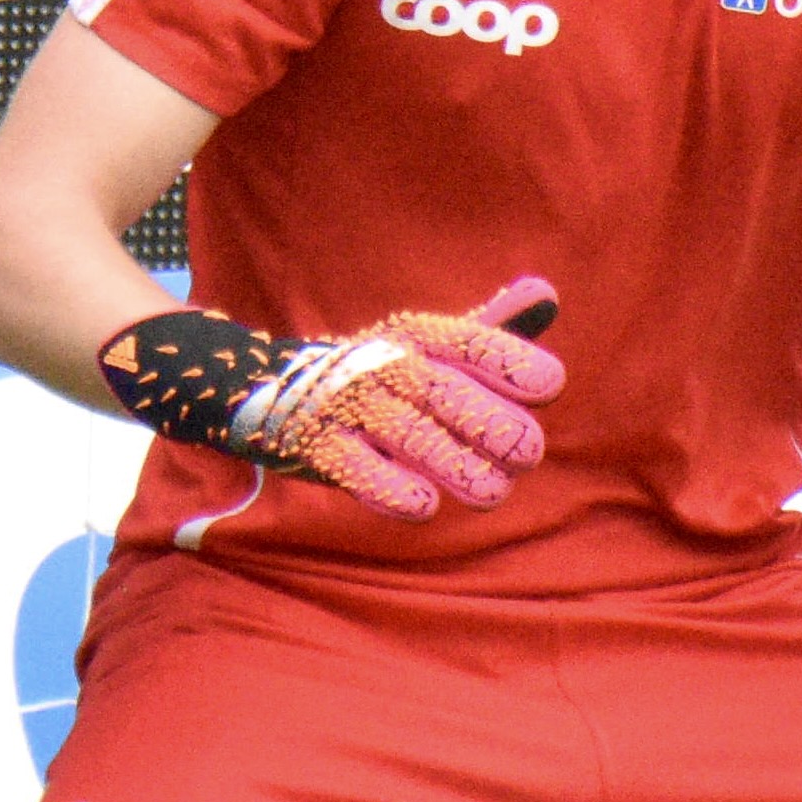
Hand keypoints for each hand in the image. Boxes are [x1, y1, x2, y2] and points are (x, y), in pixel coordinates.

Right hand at [102, 278, 565, 518]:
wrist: (252, 387)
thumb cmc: (365, 374)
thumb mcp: (422, 347)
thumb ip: (486, 330)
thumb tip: (548, 296)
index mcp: (410, 337)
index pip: (464, 341)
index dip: (506, 360)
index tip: (549, 385)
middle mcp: (378, 363)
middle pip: (439, 389)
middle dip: (486, 420)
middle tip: (526, 452)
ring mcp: (341, 403)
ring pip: (403, 431)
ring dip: (451, 462)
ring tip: (492, 492)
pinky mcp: (309, 443)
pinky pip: (350, 464)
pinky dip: (384, 484)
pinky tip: (420, 505)